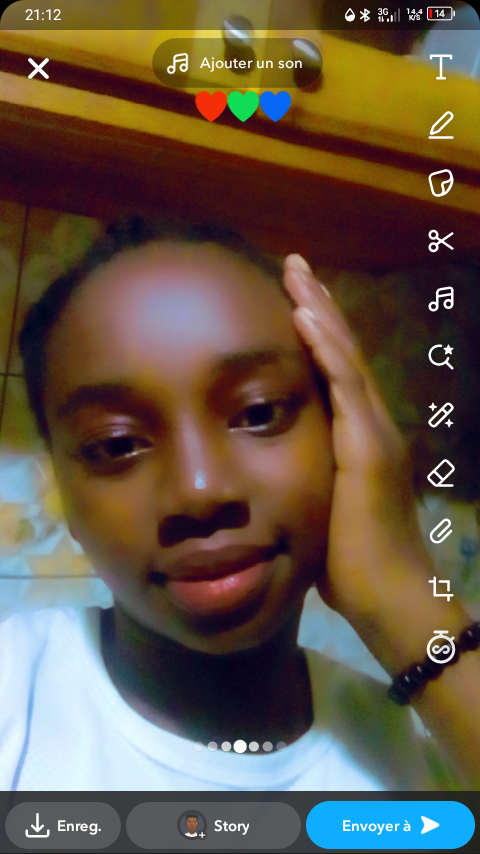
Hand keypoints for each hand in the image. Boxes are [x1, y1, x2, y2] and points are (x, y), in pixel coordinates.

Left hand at [283, 255, 432, 645]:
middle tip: (294, 266)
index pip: (336, 371)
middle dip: (317, 305)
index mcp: (357, 437)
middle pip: (342, 352)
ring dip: (319, 312)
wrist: (389, 599)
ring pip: (345, 358)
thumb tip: (269, 471)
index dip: (316, 332)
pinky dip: (324, 349)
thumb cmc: (352, 565)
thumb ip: (303, 477)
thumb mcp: (319, 507)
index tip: (292, 296)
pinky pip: (344, 387)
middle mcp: (370, 425)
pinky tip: (304, 316)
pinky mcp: (366, 449)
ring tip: (296, 272)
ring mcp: (373, 434)